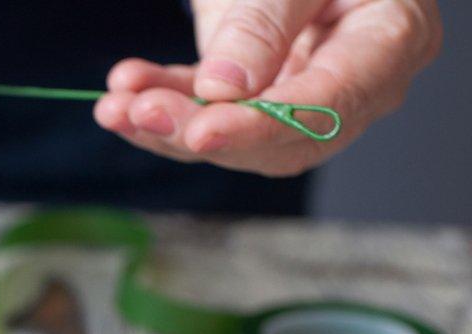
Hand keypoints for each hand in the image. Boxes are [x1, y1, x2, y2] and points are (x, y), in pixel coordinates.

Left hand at [95, 0, 441, 175]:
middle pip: (274, 139)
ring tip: (116, 107)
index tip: (202, 132)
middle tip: (141, 113)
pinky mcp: (256, 90)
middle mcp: (352, 84)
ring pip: (232, 135)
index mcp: (391, 43)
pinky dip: (161, 98)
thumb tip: (224, 90)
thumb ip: (267, 21)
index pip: (327, 106)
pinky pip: (206, 109)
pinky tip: (123, 89)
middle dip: (198, 131)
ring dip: (166, 124)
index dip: (259, 128)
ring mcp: (301, 91)